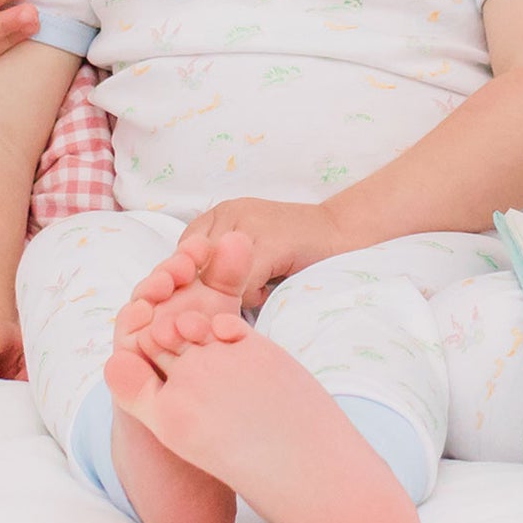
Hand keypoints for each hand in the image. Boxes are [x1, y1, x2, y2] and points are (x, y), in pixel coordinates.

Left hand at [171, 199, 357, 307]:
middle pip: (190, 266)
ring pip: (214, 279)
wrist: (343, 232)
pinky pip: (242, 285)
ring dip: (226, 298)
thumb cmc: (295, 249)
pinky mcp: (268, 243)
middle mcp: (228, 214)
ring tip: (249, 295)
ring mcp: (247, 225)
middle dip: (197, 295)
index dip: (181, 284)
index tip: (191, 304)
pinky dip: (252, 297)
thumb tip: (179, 302)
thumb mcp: (248, 249)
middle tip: (212, 309)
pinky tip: (269, 290)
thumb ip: (216, 265)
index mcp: (218, 214)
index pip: (179, 254)